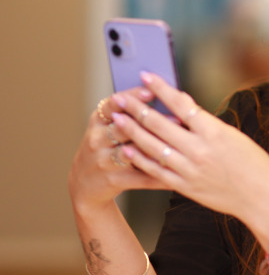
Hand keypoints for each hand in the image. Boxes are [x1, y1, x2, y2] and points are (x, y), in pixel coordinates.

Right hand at [68, 87, 170, 207]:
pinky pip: (140, 176)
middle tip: (176, 118)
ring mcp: (105, 161)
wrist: (85, 183)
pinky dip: (159, 174)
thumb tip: (164, 97)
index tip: (151, 91)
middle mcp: (98, 139)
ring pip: (131, 152)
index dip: (132, 97)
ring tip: (176, 144)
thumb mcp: (107, 127)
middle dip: (149, 122)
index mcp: (98, 121)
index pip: (112, 104)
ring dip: (154, 148)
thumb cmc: (105, 148)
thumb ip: (129, 113)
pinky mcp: (114, 180)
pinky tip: (177, 171)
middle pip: (123, 128)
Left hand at [109, 73, 268, 222]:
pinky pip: (156, 171)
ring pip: (152, 147)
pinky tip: (128, 150)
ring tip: (117, 119)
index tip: (146, 76)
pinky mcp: (185, 187)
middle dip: (137, 109)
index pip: (181, 104)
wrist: (261, 198)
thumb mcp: (234, 136)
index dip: (161, 89)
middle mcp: (199, 150)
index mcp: (214, 132)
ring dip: (132, 131)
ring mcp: (190, 170)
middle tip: (121, 98)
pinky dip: (140, 160)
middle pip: (160, 124)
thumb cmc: (254, 164)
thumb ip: (206, 123)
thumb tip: (183, 106)